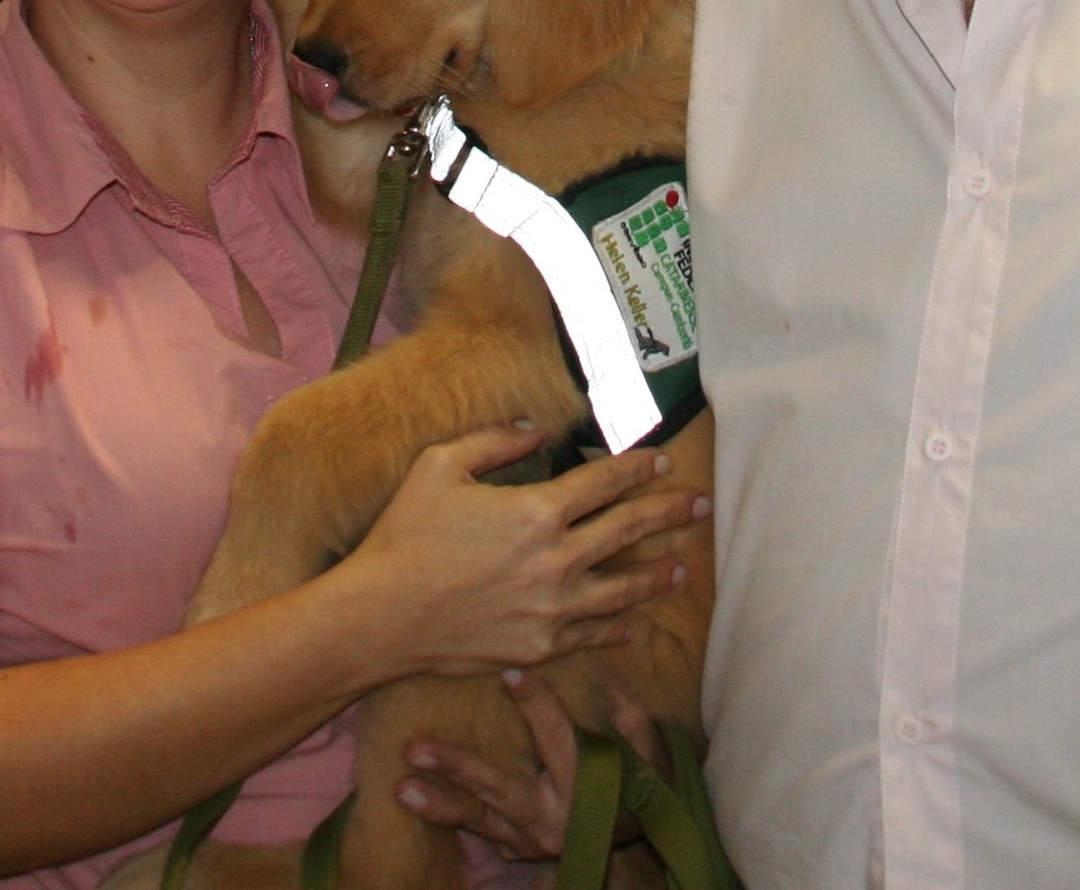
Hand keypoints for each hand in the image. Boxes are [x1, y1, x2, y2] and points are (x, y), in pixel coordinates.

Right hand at [340, 428, 704, 683]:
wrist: (380, 617)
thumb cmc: (405, 537)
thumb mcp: (439, 466)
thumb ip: (494, 442)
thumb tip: (535, 432)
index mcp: (537, 511)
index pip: (605, 483)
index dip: (638, 468)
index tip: (661, 461)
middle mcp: (557, 560)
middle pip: (629, 531)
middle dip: (669, 513)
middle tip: (699, 505)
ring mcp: (553, 609)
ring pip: (623, 588)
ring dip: (658, 574)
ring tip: (684, 566)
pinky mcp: (540, 647)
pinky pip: (594, 634)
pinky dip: (619, 626)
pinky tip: (635, 621)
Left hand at [395, 665, 662, 860]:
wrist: (637, 835)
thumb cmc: (640, 779)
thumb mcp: (645, 745)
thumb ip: (625, 712)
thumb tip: (602, 669)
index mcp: (587, 785)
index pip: (557, 739)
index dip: (537, 705)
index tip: (511, 675)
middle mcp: (555, 817)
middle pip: (502, 788)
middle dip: (458, 768)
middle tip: (415, 748)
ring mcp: (532, 838)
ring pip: (480, 818)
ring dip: (440, 803)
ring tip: (403, 788)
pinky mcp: (518, 849)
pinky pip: (481, 834)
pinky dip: (449, 820)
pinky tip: (416, 803)